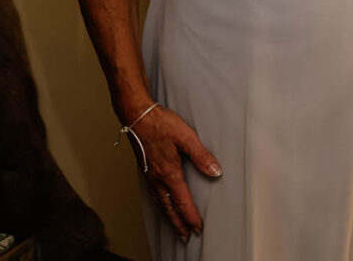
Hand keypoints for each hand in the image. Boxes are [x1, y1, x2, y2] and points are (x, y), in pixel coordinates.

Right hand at [124, 104, 221, 242]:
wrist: (137, 116)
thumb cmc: (161, 123)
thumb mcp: (187, 137)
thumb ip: (202, 156)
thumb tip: (215, 171)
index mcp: (169, 172)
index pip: (183, 201)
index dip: (191, 216)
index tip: (198, 228)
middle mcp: (157, 178)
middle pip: (169, 208)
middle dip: (178, 224)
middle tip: (186, 237)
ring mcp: (149, 175)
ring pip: (160, 203)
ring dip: (169, 216)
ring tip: (175, 226)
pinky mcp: (146, 169)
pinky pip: (154, 194)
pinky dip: (160, 205)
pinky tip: (163, 204)